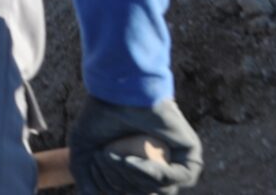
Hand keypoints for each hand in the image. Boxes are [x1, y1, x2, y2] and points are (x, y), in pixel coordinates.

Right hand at [69, 96, 200, 193]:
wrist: (116, 91)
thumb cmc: (99, 117)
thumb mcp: (84, 154)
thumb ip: (86, 180)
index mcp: (141, 172)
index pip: (131, 193)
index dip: (111, 187)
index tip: (95, 163)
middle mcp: (162, 169)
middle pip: (143, 193)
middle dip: (117, 182)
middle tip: (103, 157)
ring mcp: (178, 163)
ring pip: (159, 190)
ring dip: (131, 178)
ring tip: (112, 156)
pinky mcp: (191, 155)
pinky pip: (176, 177)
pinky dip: (151, 174)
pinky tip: (132, 160)